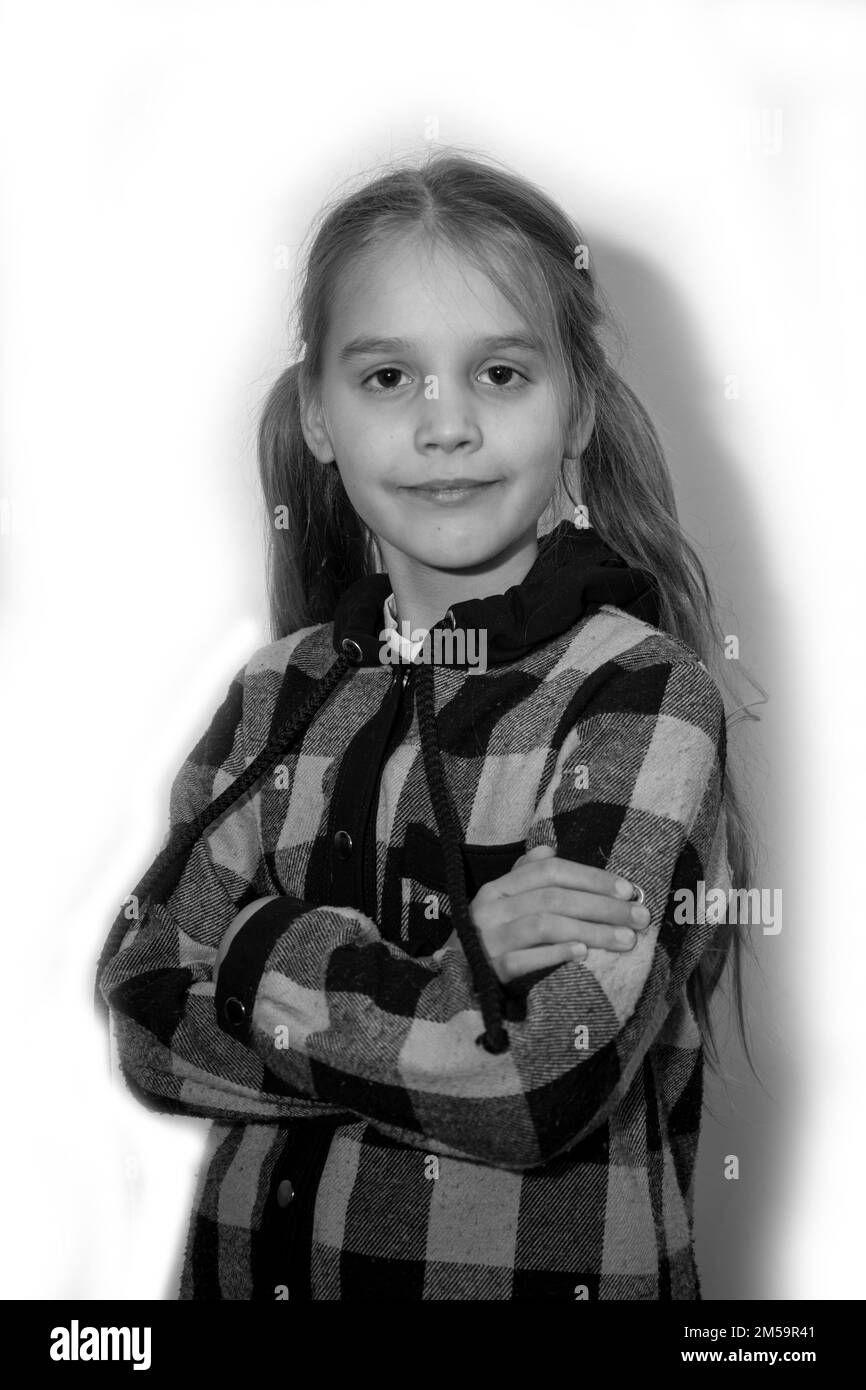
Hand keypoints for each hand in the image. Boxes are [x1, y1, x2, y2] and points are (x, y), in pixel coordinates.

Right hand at [468, 844, 650, 983]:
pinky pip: (527, 960)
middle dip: (603, 906)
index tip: (628, 889)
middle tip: (639, 917)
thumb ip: (526, 875)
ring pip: (546, 925)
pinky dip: (556, 954)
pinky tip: (583, 954)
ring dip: (592, 931)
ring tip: (626, 939)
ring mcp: (489, 940)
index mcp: (498, 887)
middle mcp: (490, 908)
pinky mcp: (491, 970)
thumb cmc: (492, 935)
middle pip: (554, 898)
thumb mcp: (503, 901)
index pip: (549, 871)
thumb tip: (551, 849)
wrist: (456, 977)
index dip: (591, 877)